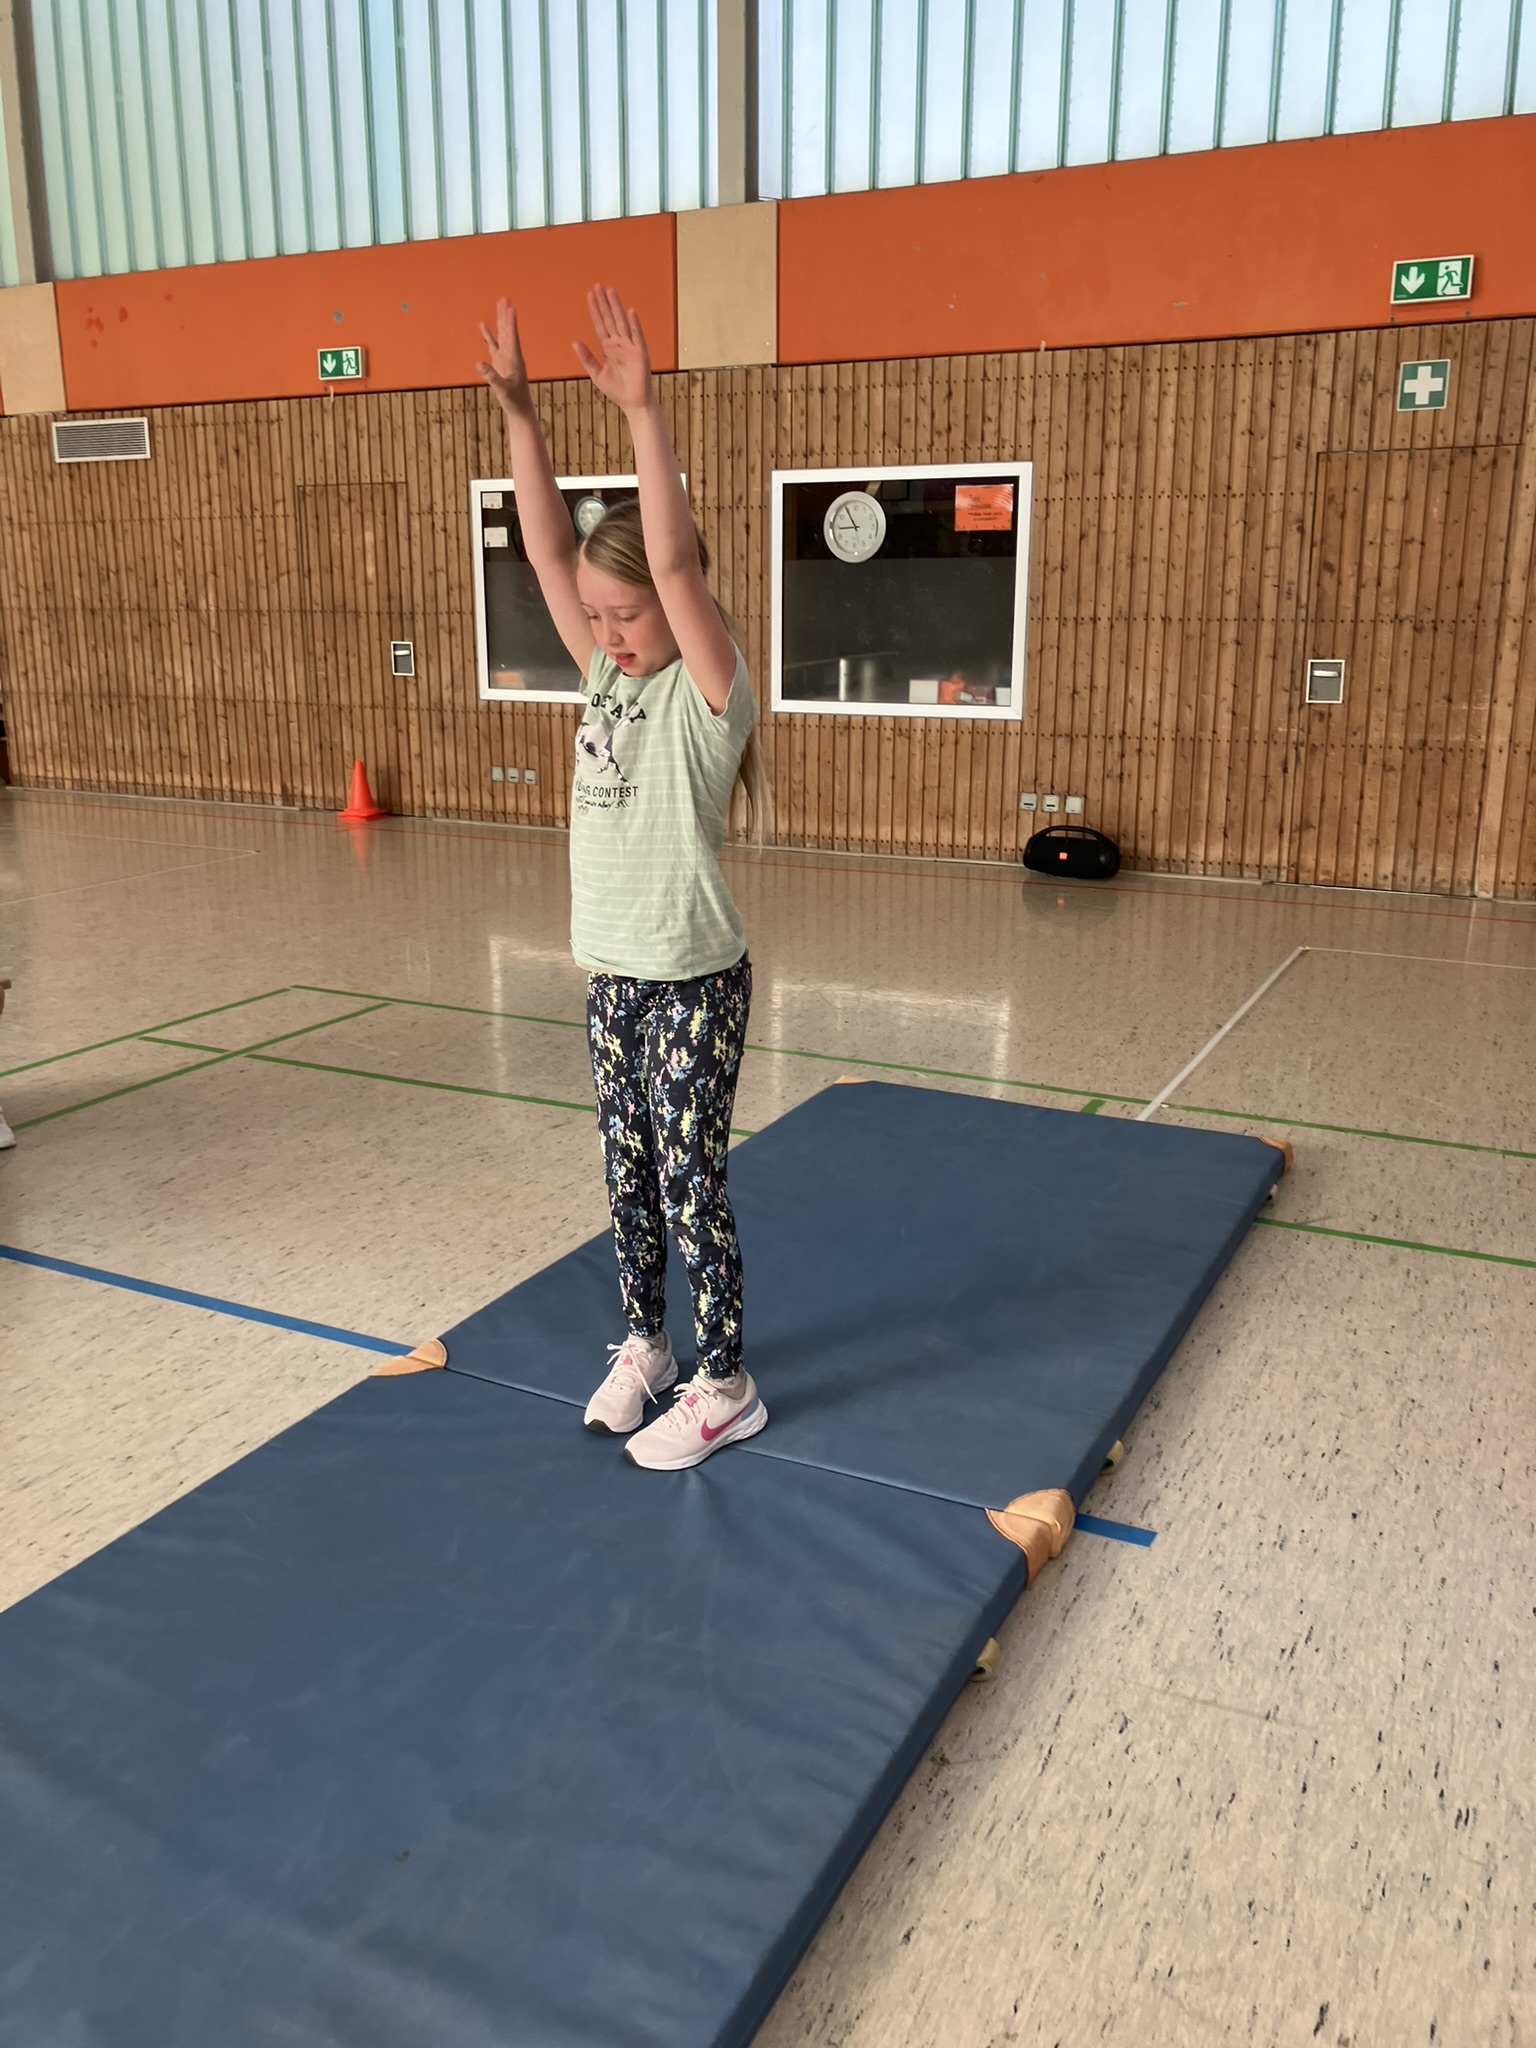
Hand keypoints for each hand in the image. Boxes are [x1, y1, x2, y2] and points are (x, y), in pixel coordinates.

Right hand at [476, 298, 531, 412]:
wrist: (520, 408)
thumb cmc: (514, 401)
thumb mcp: (502, 390)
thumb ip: (492, 377)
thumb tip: (479, 363)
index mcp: (514, 360)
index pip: (512, 337)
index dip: (511, 323)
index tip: (511, 308)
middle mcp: (511, 355)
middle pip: (508, 331)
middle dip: (505, 315)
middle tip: (505, 298)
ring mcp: (505, 358)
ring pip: (502, 335)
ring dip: (500, 320)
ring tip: (499, 304)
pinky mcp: (500, 363)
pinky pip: (493, 345)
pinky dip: (488, 335)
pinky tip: (483, 325)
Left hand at [572, 286, 652, 412]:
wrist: (633, 402)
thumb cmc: (617, 390)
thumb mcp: (597, 374)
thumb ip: (586, 358)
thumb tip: (574, 342)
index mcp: (608, 348)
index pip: (599, 324)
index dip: (594, 310)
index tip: (589, 295)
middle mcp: (618, 343)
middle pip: (609, 319)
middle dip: (603, 303)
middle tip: (597, 286)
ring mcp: (630, 346)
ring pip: (621, 322)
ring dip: (616, 307)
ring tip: (610, 291)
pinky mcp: (640, 353)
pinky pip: (637, 336)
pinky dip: (634, 324)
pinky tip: (630, 311)